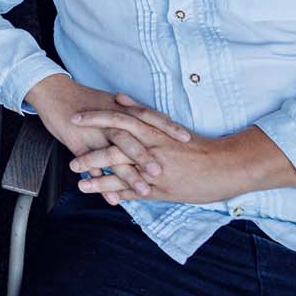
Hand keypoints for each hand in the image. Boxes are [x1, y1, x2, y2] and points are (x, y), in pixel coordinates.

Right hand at [26, 76, 185, 203]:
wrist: (53, 91)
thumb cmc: (82, 98)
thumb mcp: (108, 101)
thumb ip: (129, 111)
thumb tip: (149, 122)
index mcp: (119, 110)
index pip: (147, 117)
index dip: (167, 127)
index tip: (187, 139)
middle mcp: (108, 122)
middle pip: (130, 138)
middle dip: (146, 156)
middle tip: (163, 171)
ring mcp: (91, 133)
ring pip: (111, 154)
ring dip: (128, 174)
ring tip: (143, 190)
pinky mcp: (75, 142)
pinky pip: (89, 165)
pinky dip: (100, 182)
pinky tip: (111, 197)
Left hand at [69, 93, 283, 203]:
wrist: (224, 165)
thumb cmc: (193, 144)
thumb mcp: (166, 124)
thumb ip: (141, 111)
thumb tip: (118, 97)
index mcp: (152, 130)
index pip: (118, 120)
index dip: (94, 119)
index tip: (74, 118)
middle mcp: (152, 149)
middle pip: (115, 149)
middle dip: (90, 153)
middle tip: (70, 157)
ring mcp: (156, 171)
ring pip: (122, 175)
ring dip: (99, 179)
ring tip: (80, 182)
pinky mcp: (162, 189)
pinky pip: (136, 193)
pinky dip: (120, 195)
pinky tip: (104, 198)